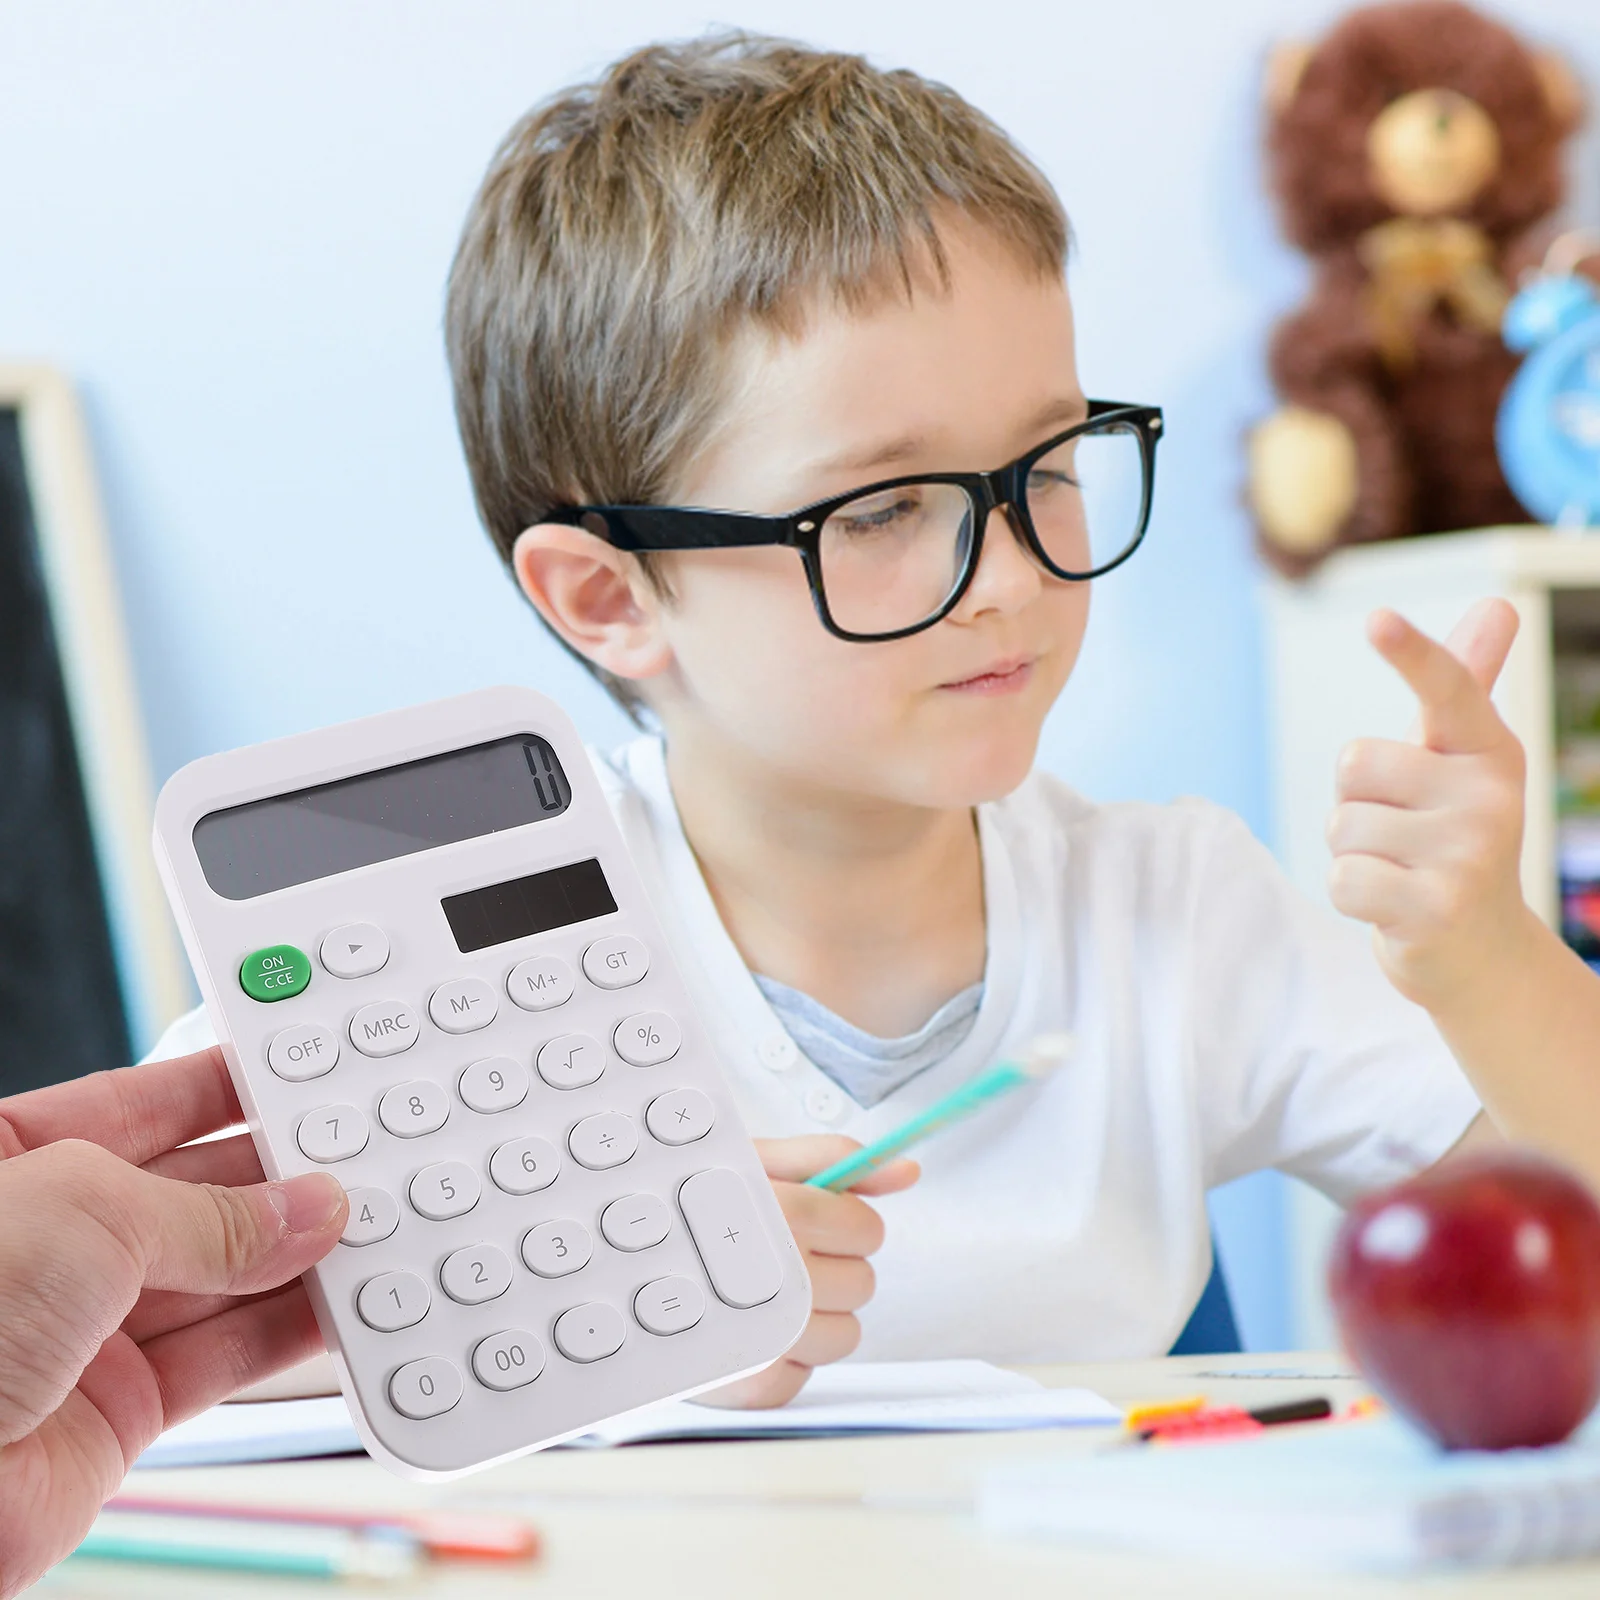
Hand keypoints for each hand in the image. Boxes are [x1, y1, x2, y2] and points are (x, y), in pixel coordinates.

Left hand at [0, 1050, 347, 1598]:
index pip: (138, 1103)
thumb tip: (305, 1208)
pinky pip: (227, 1355)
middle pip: (193, 1191)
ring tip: (372, 1226)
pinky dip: (292, 1331)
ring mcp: (84, 1328)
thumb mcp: (86, 1214)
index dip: (223, 1087)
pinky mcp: (117, 1410)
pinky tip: (339, 1302)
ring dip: (300, 1254)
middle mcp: (51, 1243)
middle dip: (278, 1177)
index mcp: (11, 1161)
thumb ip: (211, 1213)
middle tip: (360, 1157)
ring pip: (222, 1276)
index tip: (301, 1075)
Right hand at [694, 1136, 917, 1407]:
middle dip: (832, 1267)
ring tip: (762, 1292)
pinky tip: (750, 1330)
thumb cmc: (687, 1205)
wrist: (615, 1262)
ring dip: (814, 1318)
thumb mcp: (754, 1160)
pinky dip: (784, 1361)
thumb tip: (905, 1172)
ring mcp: (764, 1333)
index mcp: (781, 1211)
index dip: (847, 1224)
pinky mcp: (746, 1383)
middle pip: (862, 1283)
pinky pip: (804, 1379)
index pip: (866, 1230)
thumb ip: (836, 1159)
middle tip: (779, 1254)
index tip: (813, 1221)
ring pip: (845, 1336)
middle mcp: (776, 1272)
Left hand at [1328, 598, 1536, 1008]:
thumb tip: (1498, 605)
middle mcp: (1489, 797)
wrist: (1480, 952)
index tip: (1377, 618)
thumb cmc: (1450, 839)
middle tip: (1401, 836)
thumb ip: (1463, 686)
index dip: (1411, 654)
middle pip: (1354, 765)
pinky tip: (1393, 905)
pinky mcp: (1436, 908)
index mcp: (1488, 751)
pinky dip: (1350, 895)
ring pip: (1342, 826)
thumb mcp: (1457, 762)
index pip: (1447, 690)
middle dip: (1356, 803)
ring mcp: (1468, 854)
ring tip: (1401, 871)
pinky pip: (1342, 879)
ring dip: (1353, 853)